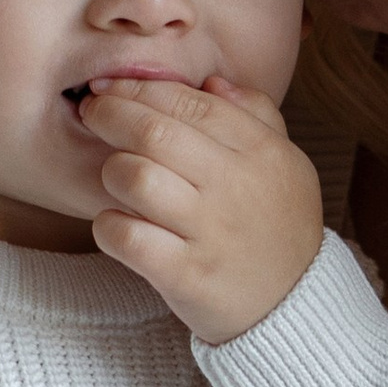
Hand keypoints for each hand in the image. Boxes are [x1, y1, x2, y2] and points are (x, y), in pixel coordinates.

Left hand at [77, 78, 321, 341]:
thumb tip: (211, 81)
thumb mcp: (285, 163)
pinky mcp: (186, 275)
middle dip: (112, 114)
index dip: (142, 87)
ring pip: (136, 179)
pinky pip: (127, 236)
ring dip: (112, 172)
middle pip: (154, 133)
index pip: (191, 101)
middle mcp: (237, 186)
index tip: (113, 85)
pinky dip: (110, 225)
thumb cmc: (278, 226)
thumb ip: (256, 115)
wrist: (294, 305)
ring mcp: (211, 232)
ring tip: (115, 176)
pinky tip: (117, 223)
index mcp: (262, 151)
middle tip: (93, 112)